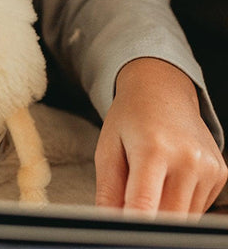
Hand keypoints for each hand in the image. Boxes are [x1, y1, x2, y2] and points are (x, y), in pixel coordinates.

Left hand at [94, 57, 226, 213]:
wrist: (162, 91)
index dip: (134, 227)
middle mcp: (188, 159)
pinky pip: (197, 208)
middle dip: (148, 223)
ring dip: (164, 214)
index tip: (124, 235)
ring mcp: (209, 168)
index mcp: (153, 149)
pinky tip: (168, 179)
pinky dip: (179, 205)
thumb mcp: (107, 148)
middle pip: (168, 219)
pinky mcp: (220, 174)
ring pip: (184, 219)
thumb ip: (108, 190)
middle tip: (130, 211)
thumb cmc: (129, 119)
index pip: (145, 205)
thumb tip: (108, 226)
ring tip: (149, 183)